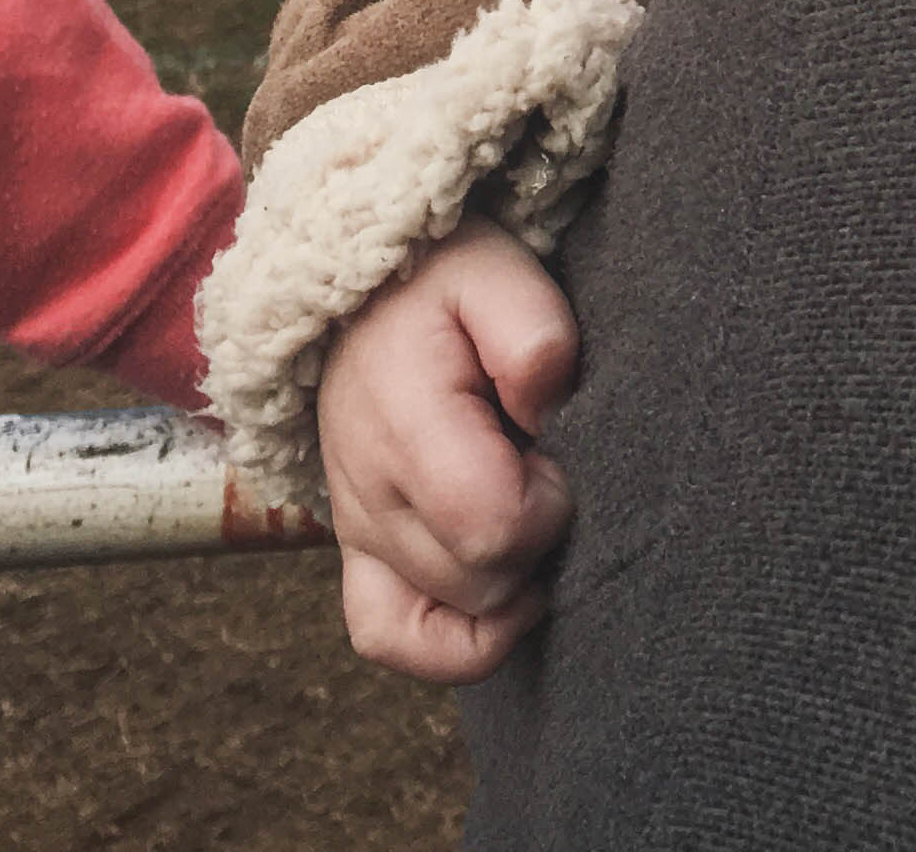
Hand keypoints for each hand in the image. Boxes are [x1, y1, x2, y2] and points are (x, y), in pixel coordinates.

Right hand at [315, 220, 578, 680]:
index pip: (490, 527)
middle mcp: (370, 494)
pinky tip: (505, 593)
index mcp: (405, 425)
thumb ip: (533, 336)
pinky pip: (391, 638)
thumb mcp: (497, 274)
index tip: (556, 451)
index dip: (549, 503)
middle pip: (480, 583)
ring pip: (450, 623)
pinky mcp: (359, 555)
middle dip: (539, 537)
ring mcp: (359, 533)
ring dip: (510, 583)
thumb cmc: (444, 282)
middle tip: (544, 467)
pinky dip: (455, 639)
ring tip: (525, 513)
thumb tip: (544, 408)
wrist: (365, 290)